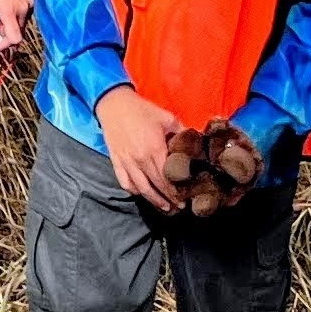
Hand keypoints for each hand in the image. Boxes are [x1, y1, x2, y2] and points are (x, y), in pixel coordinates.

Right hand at [94, 87, 184, 211]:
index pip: (168, 177)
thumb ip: (182, 132)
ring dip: (154, 200)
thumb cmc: (141, 110)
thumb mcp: (166, 117)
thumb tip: (196, 143)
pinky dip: (134, 191)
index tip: (185, 198)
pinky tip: (142, 194)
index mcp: (154, 149)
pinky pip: (125, 182)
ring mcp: (127, 162)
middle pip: (156, 186)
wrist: (114, 104)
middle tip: (179, 207)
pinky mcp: (116, 161)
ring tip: (165, 207)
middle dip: (169, 199)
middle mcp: (140, 159)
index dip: (177, 190)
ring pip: (141, 189)